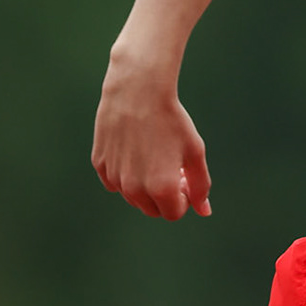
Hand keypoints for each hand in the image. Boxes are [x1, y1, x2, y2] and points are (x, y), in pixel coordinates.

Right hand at [91, 57, 211, 220]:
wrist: (138, 92)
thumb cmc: (172, 120)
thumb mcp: (195, 151)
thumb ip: (200, 185)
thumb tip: (205, 212)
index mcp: (161, 189)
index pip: (174, 213)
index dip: (184, 197)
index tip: (185, 176)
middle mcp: (134, 190)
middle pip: (153, 209)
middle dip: (166, 195)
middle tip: (173, 166)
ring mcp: (114, 179)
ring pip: (133, 197)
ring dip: (145, 185)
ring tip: (155, 154)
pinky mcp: (100, 166)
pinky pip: (116, 182)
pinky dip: (127, 173)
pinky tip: (135, 148)